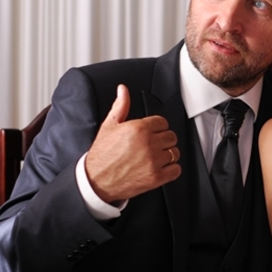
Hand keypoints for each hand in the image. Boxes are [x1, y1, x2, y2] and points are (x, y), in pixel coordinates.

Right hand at [84, 85, 180, 202]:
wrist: (96, 180)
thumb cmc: (102, 155)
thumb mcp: (109, 126)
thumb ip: (120, 106)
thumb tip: (123, 90)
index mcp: (139, 128)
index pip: (162, 122)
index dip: (157, 128)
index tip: (152, 133)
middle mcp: (148, 143)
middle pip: (171, 137)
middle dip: (163, 140)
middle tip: (152, 146)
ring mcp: (153, 161)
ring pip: (175, 153)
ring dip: (168, 155)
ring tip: (155, 157)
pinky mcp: (156, 177)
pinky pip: (176, 170)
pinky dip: (171, 170)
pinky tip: (160, 168)